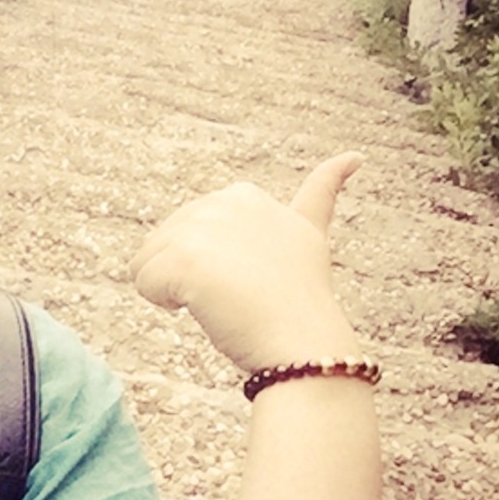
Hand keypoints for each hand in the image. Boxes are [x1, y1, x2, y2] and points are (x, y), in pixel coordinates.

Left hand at [131, 153, 363, 372]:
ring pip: (149, 261)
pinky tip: (201, 308)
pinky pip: (143, 282)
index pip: (194, 229)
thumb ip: (323, 191)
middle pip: (165, 243)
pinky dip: (162, 303)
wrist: (305, 343)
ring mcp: (201, 227)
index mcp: (245, 196)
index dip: (214, 263)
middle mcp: (220, 202)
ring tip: (222, 302)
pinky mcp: (182, 258)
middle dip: (189, 274)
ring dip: (173, 289)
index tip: (252, 278)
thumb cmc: (300, 302)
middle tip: (235, 297)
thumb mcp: (312, 233)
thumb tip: (354, 156)